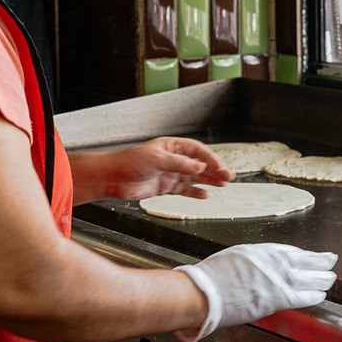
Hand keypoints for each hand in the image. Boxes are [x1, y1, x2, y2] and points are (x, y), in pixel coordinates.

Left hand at [103, 137, 234, 201]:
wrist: (113, 178)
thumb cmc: (130, 162)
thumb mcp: (157, 159)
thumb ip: (180, 163)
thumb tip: (200, 166)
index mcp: (171, 146)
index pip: (197, 151)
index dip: (210, 158)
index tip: (220, 167)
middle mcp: (173, 159)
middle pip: (199, 164)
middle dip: (214, 170)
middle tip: (229, 176)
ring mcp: (170, 174)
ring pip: (195, 177)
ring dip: (209, 181)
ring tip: (223, 184)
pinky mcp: (165, 187)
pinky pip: (184, 189)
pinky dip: (195, 192)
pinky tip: (205, 195)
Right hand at [174, 243, 338, 341]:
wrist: (206, 292)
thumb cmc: (212, 277)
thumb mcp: (234, 258)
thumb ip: (250, 263)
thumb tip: (255, 269)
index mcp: (262, 252)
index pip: (290, 251)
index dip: (304, 255)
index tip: (311, 255)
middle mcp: (273, 263)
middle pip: (304, 261)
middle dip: (320, 262)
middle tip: (330, 262)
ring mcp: (277, 280)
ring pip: (308, 277)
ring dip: (322, 278)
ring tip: (331, 278)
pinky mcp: (278, 299)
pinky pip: (303, 296)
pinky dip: (314, 294)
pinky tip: (322, 294)